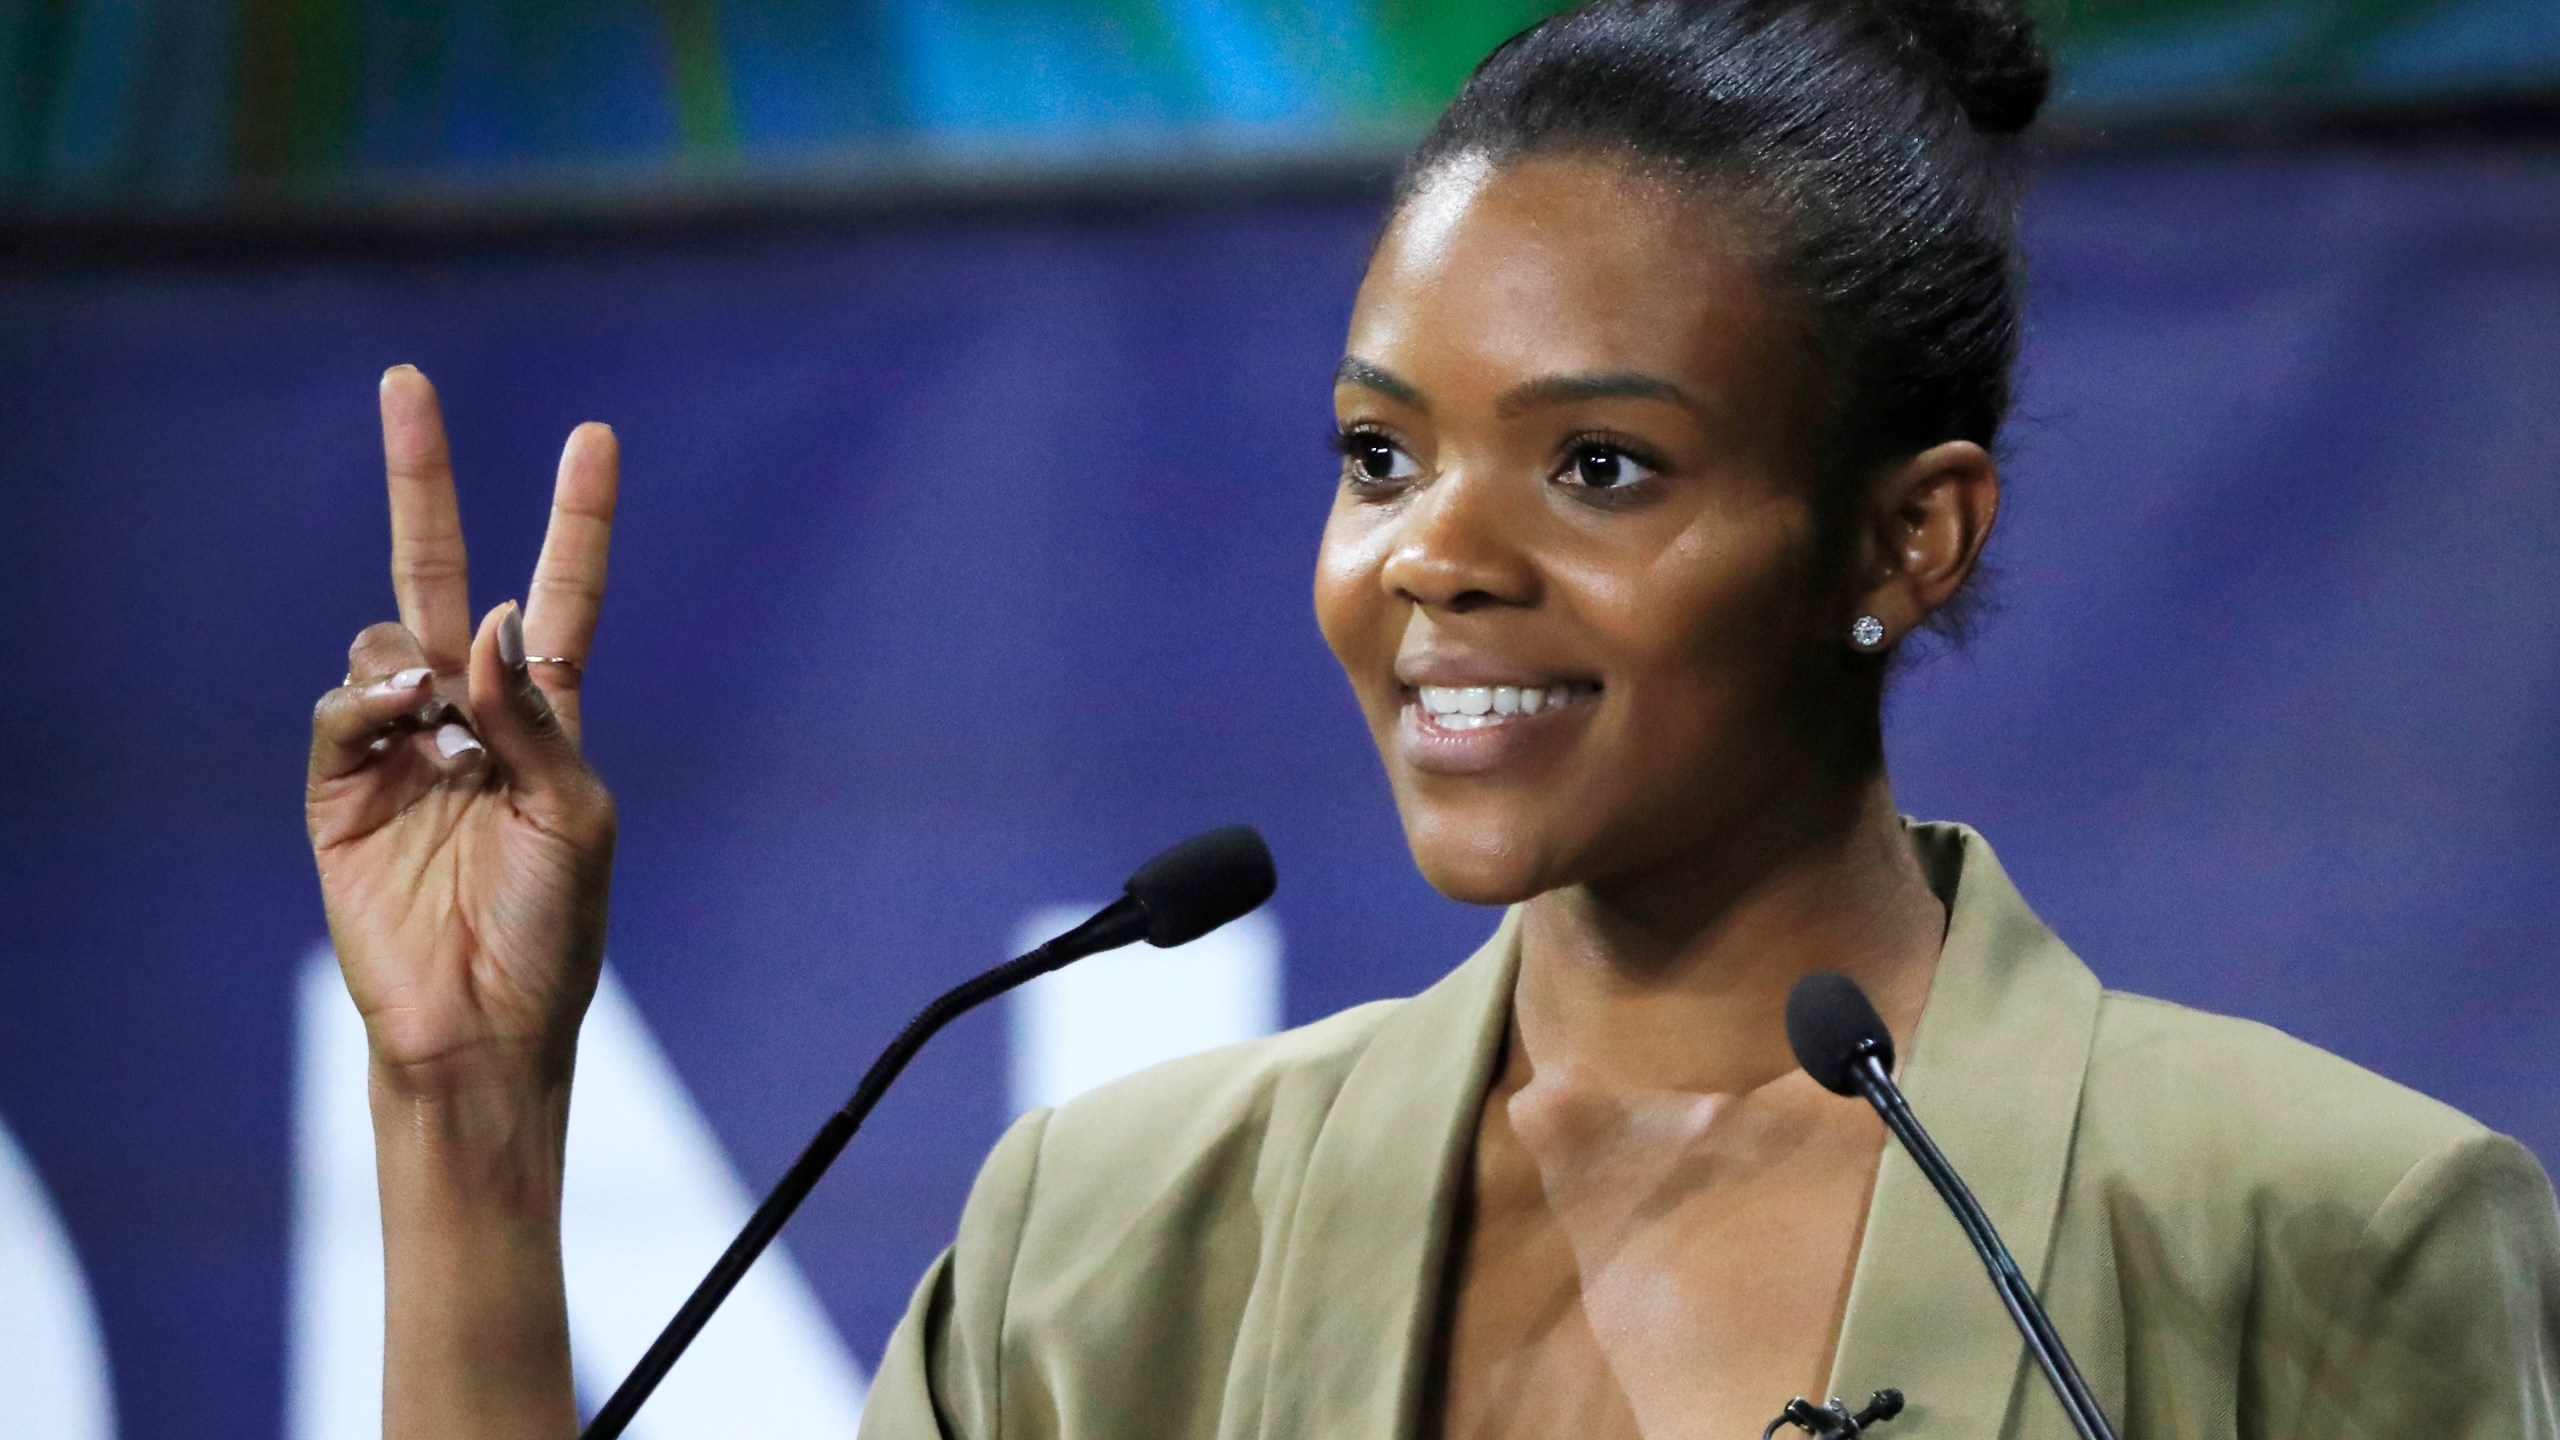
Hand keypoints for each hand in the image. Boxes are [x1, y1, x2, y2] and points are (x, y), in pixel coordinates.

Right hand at [307, 366, 619, 1096]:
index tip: (594, 436)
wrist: (479, 1026)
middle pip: (441, 575)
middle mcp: (469, 715)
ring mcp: (400, 746)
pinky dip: (368, 699)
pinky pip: (342, 708)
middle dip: (422, 482)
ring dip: (410, 656)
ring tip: (435, 718)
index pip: (560, 594)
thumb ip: (535, 718)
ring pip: (385, 639)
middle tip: (407, 384)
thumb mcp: (574, 817)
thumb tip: (487, 622)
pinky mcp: (341, 789)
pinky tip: (399, 719)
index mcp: (544, 717)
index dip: (575, 518)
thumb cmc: (550, 930)